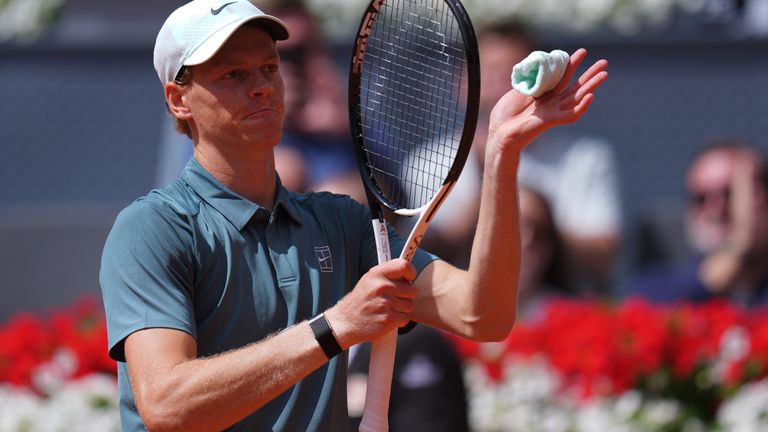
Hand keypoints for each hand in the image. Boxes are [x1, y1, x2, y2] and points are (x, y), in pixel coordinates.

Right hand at [325, 259, 417, 347]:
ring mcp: (385, 303)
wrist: (346, 322)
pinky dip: (399, 320)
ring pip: (410, 305)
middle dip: (407, 296)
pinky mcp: (388, 319)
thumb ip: (387, 274)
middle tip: (395, 298)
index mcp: (377, 274)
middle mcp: (381, 286)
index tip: (409, 279)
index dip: (410, 273)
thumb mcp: (369, 280)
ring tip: (388, 309)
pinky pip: (405, 318)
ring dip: (402, 309)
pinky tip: (387, 317)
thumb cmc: (360, 301)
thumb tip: (407, 272)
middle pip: (412, 289)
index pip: (404, 266)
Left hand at [486, 48, 608, 154]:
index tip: (583, 51)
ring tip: (605, 74)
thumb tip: (541, 65)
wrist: (499, 132)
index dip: (572, 64)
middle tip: (604, 62)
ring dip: (591, 86)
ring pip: (578, 98)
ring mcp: (553, 111)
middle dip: (590, 74)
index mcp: (544, 94)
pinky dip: (581, 107)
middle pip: (575, 86)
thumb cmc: (505, 114)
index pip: (562, 77)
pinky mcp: (551, 121)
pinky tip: (591, 97)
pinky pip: (571, 115)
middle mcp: (552, 102)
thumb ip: (532, 80)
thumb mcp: (518, 90)